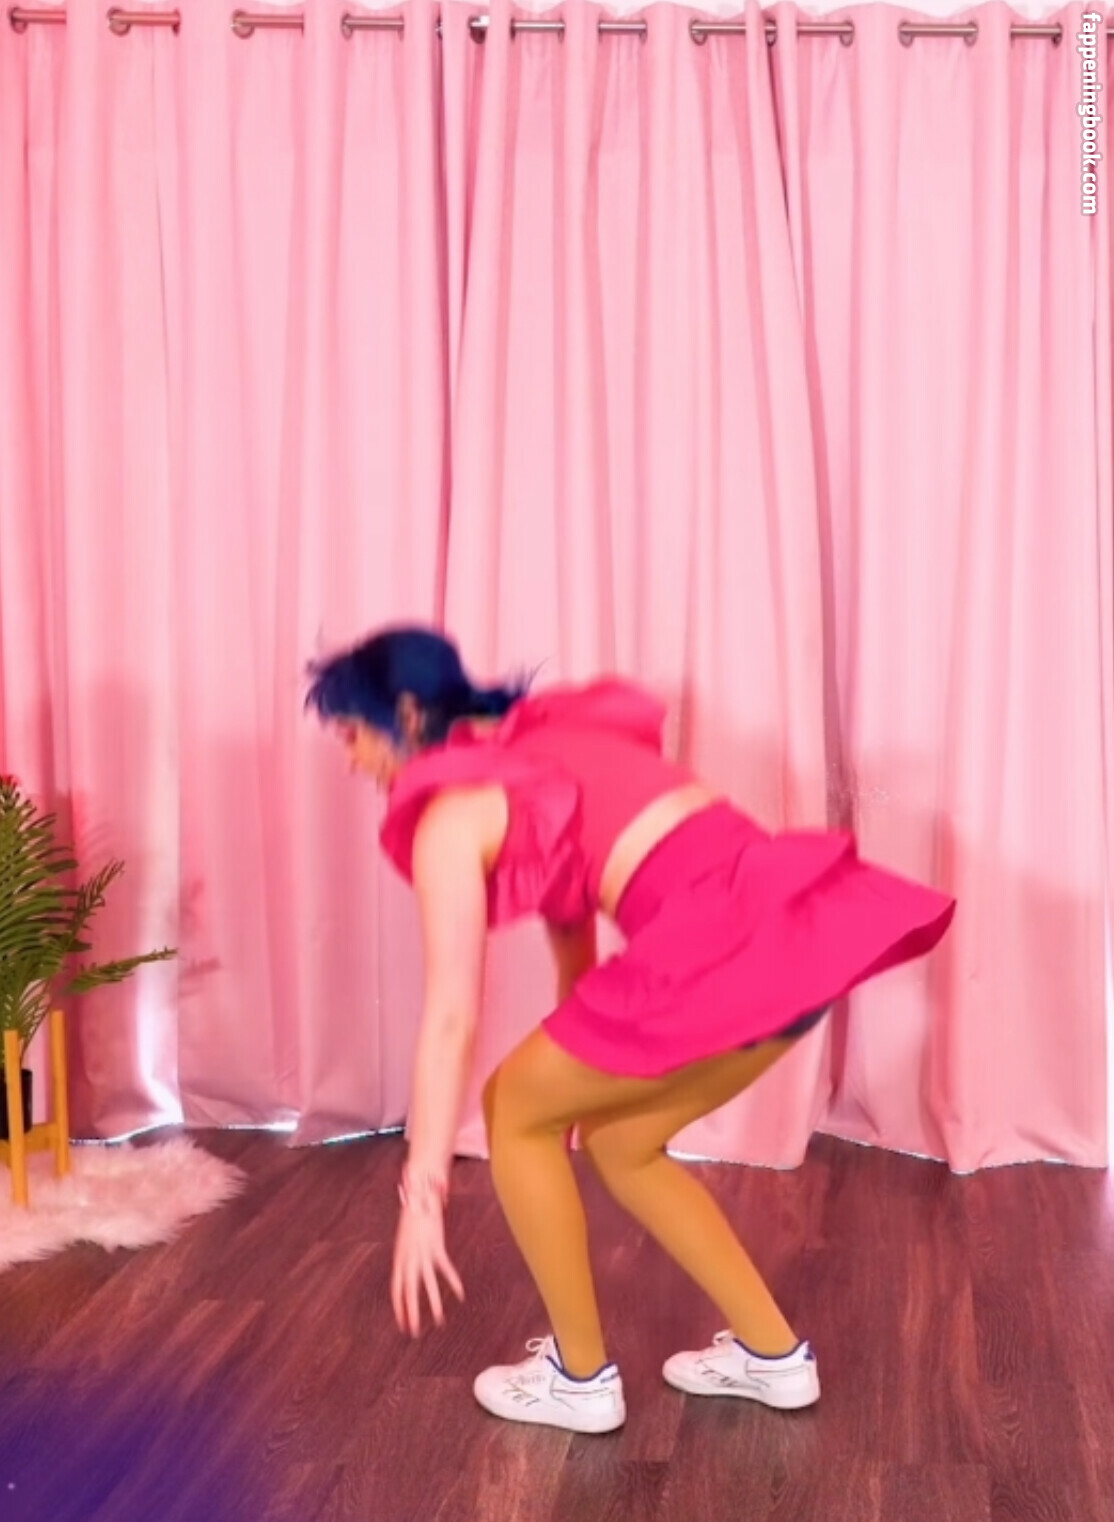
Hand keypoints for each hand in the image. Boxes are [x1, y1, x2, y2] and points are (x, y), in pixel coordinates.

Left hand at [390, 1203, 464, 1337]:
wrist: (417, 1197)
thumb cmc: (412, 1218)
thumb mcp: (405, 1241)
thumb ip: (407, 1256)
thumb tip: (410, 1270)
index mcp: (399, 1259)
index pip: (396, 1290)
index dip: (399, 1308)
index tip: (402, 1325)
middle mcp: (409, 1259)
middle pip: (408, 1292)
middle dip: (411, 1313)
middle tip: (413, 1333)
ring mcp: (423, 1254)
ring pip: (428, 1285)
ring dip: (433, 1304)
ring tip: (439, 1321)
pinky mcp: (436, 1247)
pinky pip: (445, 1268)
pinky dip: (453, 1280)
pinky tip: (460, 1294)